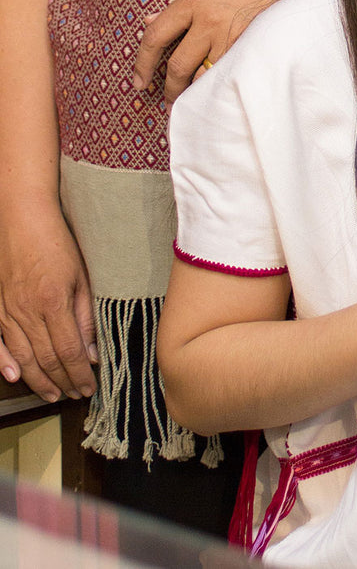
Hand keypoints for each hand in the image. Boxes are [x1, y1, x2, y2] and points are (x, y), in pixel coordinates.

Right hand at [0, 208, 97, 401]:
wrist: (22, 218)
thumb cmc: (56, 241)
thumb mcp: (80, 274)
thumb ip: (86, 314)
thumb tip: (92, 350)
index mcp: (54, 302)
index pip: (69, 351)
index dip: (79, 374)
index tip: (89, 387)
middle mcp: (27, 311)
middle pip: (46, 359)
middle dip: (63, 381)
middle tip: (76, 395)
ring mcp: (8, 310)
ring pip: (23, 356)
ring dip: (39, 380)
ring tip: (54, 394)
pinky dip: (6, 362)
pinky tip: (16, 376)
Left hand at [132, 0, 335, 102]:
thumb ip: (180, 5)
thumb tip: (151, 21)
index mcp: (192, 1)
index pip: (156, 36)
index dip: (142, 63)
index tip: (139, 81)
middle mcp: (207, 21)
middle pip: (178, 66)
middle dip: (170, 88)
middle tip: (168, 98)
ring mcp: (230, 37)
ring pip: (203, 77)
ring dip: (195, 91)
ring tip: (193, 98)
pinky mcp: (248, 48)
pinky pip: (227, 75)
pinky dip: (219, 85)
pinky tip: (217, 91)